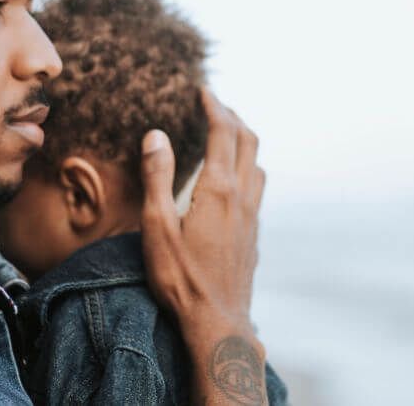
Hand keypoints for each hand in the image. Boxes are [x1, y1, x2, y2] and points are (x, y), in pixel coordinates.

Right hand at [140, 88, 267, 403]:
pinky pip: (257, 186)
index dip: (214, 106)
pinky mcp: (253, 234)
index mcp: (218, 189)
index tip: (203, 90)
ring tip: (226, 133)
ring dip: (244, 140)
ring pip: (256, 163)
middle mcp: (242, 196)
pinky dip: (246, 166)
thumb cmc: (181, 278)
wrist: (218, 323)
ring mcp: (252, 216)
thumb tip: (157, 134)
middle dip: (232, 116)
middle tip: (214, 104)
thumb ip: (157, 177)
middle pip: (247, 141)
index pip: (223, 132)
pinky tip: (233, 179)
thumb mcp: (157, 226)